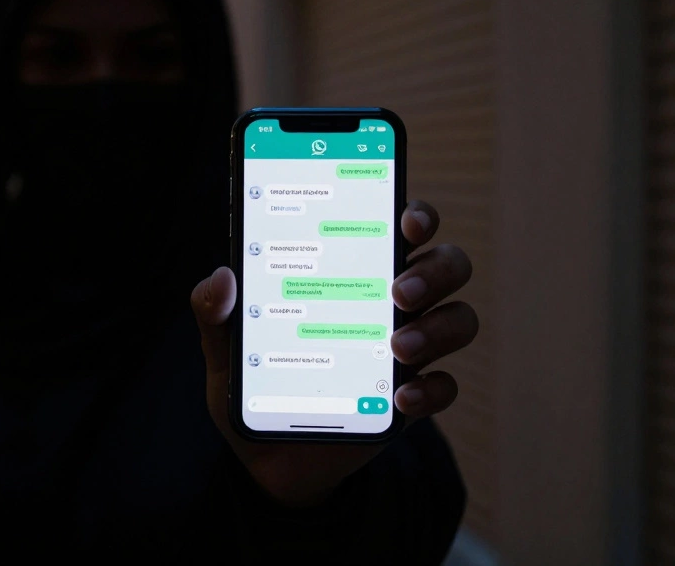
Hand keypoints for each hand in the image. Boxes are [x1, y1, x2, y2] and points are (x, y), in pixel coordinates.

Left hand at [192, 200, 476, 505]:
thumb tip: (221, 279)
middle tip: (398, 291)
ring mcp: (407, 350)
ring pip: (459, 320)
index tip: (406, 220)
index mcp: (352, 272)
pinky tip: (401, 398)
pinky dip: (431, 389)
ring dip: (438, 328)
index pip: (400, 227)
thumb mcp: (226, 349)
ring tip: (397, 347)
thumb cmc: (256, 384)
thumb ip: (216, 314)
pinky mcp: (412, 399)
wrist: (266, 459)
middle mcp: (390, 303)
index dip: (416, 215)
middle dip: (435, 270)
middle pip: (446, 266)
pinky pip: (445, 386)